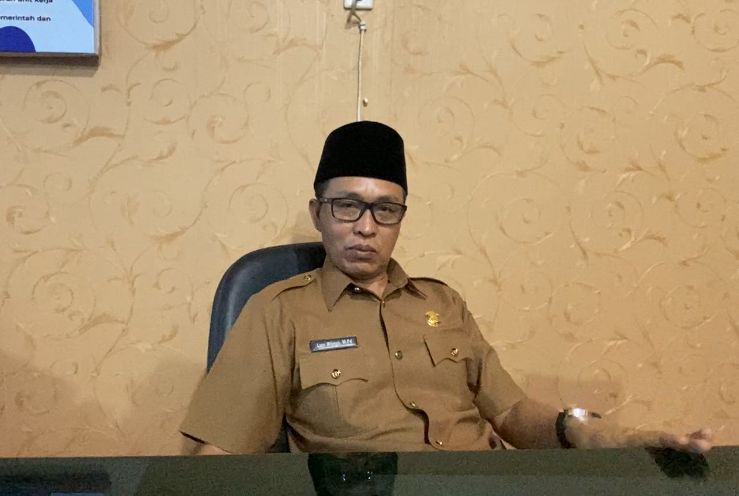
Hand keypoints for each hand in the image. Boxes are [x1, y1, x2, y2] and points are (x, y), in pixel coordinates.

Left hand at [567, 417, 712, 453]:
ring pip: (664, 441)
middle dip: (682, 441)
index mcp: (622, 437)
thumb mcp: (583, 438)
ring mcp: (638, 439)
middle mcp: (635, 437)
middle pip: (660, 439)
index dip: (663, 440)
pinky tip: (696, 445)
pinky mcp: (640, 444)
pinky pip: (661, 444)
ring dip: (686, 442)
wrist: (578, 429)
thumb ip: (585, 432)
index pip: (646, 439)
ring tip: (707, 441)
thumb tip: (579, 421)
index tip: (680, 440)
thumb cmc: (581, 435)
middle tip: (705, 441)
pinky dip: (679, 444)